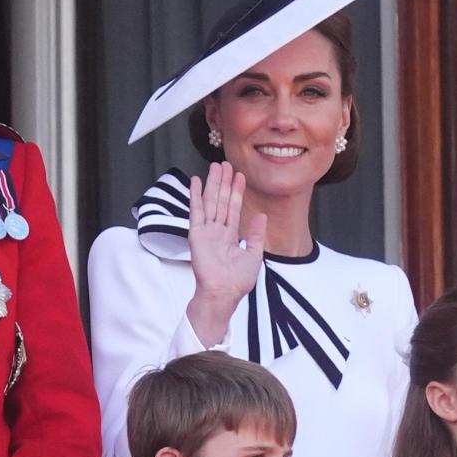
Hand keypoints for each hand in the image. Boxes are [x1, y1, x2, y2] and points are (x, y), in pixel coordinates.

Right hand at [185, 162, 266, 346]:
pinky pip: (196, 210)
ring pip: (210, 201)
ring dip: (212, 183)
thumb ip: (256, 235)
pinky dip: (195, 195)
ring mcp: (206, 231)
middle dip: (224, 183)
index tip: (239, 176)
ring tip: (215, 166)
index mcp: (230, 237)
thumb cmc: (237, 282)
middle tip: (226, 164)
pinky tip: (195, 181)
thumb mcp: (254, 256)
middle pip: (221, 201)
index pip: (234, 209)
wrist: (223, 292)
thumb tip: (261, 216)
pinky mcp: (196, 233)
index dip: (236, 192)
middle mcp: (217, 231)